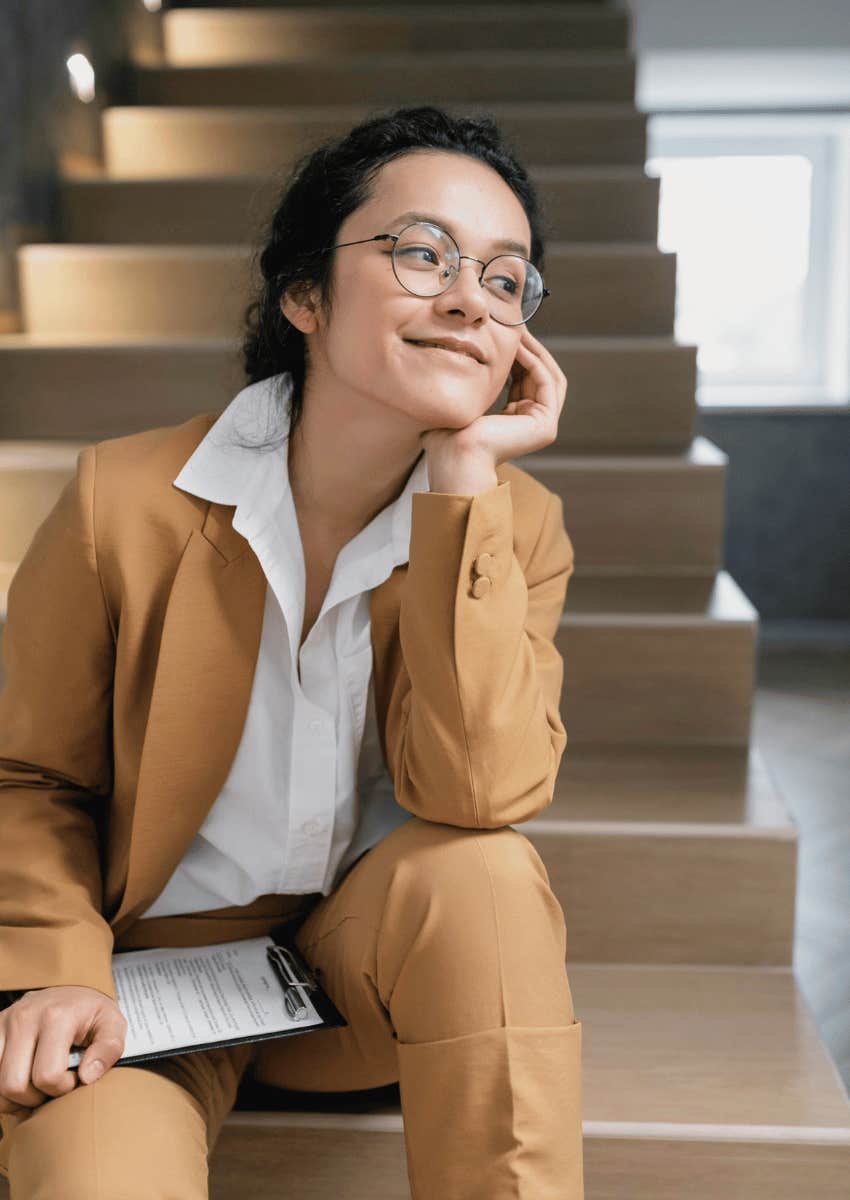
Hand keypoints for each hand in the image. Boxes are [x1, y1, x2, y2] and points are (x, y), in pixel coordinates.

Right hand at [0, 985, 127, 1113]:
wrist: (68, 992)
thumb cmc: (90, 1013)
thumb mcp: (112, 1024)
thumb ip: (109, 1049)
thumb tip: (87, 1076)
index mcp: (56, 1016)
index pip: (47, 1076)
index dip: (62, 1088)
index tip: (73, 1077)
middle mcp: (24, 1017)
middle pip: (13, 1085)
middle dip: (35, 1097)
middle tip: (52, 1085)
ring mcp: (4, 1023)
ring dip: (15, 1096)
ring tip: (36, 1084)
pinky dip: (0, 1089)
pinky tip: (20, 1080)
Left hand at [419, 325, 567, 469]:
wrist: (454, 457)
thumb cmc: (448, 436)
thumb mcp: (464, 400)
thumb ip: (473, 381)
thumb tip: (461, 354)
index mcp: (516, 421)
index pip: (524, 379)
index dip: (517, 353)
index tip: (504, 331)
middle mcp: (533, 423)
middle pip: (540, 376)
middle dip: (530, 348)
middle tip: (516, 324)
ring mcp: (543, 426)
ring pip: (547, 376)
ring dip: (534, 350)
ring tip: (518, 330)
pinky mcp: (546, 426)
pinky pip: (545, 382)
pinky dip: (534, 360)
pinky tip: (518, 345)